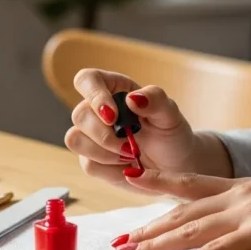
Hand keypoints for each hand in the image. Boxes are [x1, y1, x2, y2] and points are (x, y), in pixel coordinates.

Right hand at [65, 69, 228, 191]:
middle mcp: (96, 109)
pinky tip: (128, 166)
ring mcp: (91, 135)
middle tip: (131, 146)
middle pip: (79, 115)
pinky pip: (88, 164)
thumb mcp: (171, 115)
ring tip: (131, 155)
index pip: (87, 80)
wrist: (175, 165)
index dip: (94, 96)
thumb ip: (156, 100)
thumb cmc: (171, 133)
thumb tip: (133, 98)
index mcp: (114, 89)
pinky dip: (111, 169)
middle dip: (105, 135)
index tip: (113, 116)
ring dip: (105, 153)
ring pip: (75, 140)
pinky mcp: (91, 159)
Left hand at [109, 169, 250, 249]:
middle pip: (181, 211)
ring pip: (189, 229)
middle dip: (147, 225)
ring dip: (155, 242)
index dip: (158, 181)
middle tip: (119, 238)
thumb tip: (247, 218)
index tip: (130, 178)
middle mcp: (237, 195)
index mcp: (242, 185)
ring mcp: (246, 213)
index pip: (190, 183)